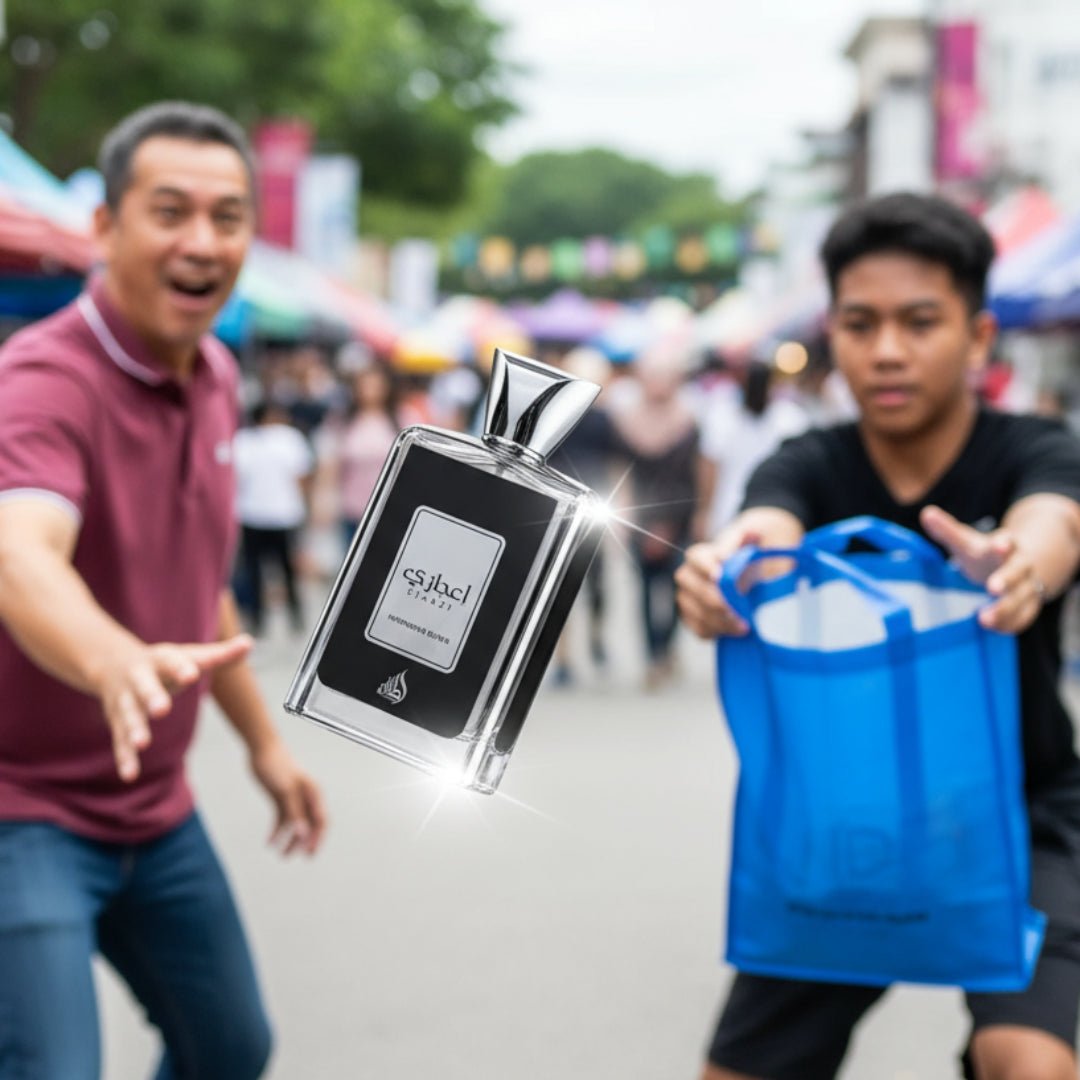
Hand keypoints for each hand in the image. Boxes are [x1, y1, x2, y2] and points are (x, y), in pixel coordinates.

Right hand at [96, 635, 252, 782]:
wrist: (113, 664)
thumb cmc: (165, 663)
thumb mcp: (189, 655)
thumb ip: (219, 654)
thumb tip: (249, 643)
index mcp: (160, 660)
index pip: (171, 661)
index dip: (181, 669)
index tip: (192, 675)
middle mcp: (139, 680)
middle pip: (145, 687)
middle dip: (152, 697)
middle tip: (162, 709)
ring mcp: (126, 702)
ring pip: (129, 715)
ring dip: (135, 729)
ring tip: (143, 743)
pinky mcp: (118, 724)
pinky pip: (120, 742)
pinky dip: (125, 758)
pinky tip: (130, 775)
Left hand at [250, 739, 326, 856]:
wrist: (261, 748)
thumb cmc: (276, 764)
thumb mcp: (285, 791)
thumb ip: (294, 813)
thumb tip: (301, 834)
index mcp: (313, 793)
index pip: (320, 820)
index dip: (316, 838)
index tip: (309, 853)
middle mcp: (306, 797)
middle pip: (310, 824)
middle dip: (305, 842)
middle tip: (300, 857)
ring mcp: (294, 798)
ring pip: (296, 824)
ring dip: (290, 840)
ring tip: (281, 854)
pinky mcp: (281, 798)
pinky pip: (282, 819)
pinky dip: (277, 831)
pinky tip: (269, 842)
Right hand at [675, 529, 760, 639]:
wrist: (767, 568)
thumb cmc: (761, 546)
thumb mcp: (758, 531)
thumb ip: (739, 538)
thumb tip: (723, 555)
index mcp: (703, 554)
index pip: (695, 557)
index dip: (704, 566)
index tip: (720, 576)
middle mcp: (690, 576)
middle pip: (692, 588)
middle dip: (714, 601)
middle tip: (735, 611)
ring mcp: (690, 598)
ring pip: (695, 612)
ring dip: (719, 621)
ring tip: (743, 626)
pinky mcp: (696, 619)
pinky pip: (700, 629)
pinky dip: (717, 632)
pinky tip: (734, 631)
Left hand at [920, 505, 1044, 632]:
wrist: (1016, 570)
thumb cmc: (983, 555)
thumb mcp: (967, 542)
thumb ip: (948, 530)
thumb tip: (927, 514)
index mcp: (1005, 546)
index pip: (1007, 543)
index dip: (1003, 544)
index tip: (998, 545)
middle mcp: (1020, 566)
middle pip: (1017, 572)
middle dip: (1007, 579)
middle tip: (992, 588)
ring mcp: (1027, 588)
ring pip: (1020, 599)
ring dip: (1005, 609)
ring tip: (984, 619)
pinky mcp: (1026, 608)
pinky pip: (1021, 618)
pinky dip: (1008, 624)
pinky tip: (993, 629)